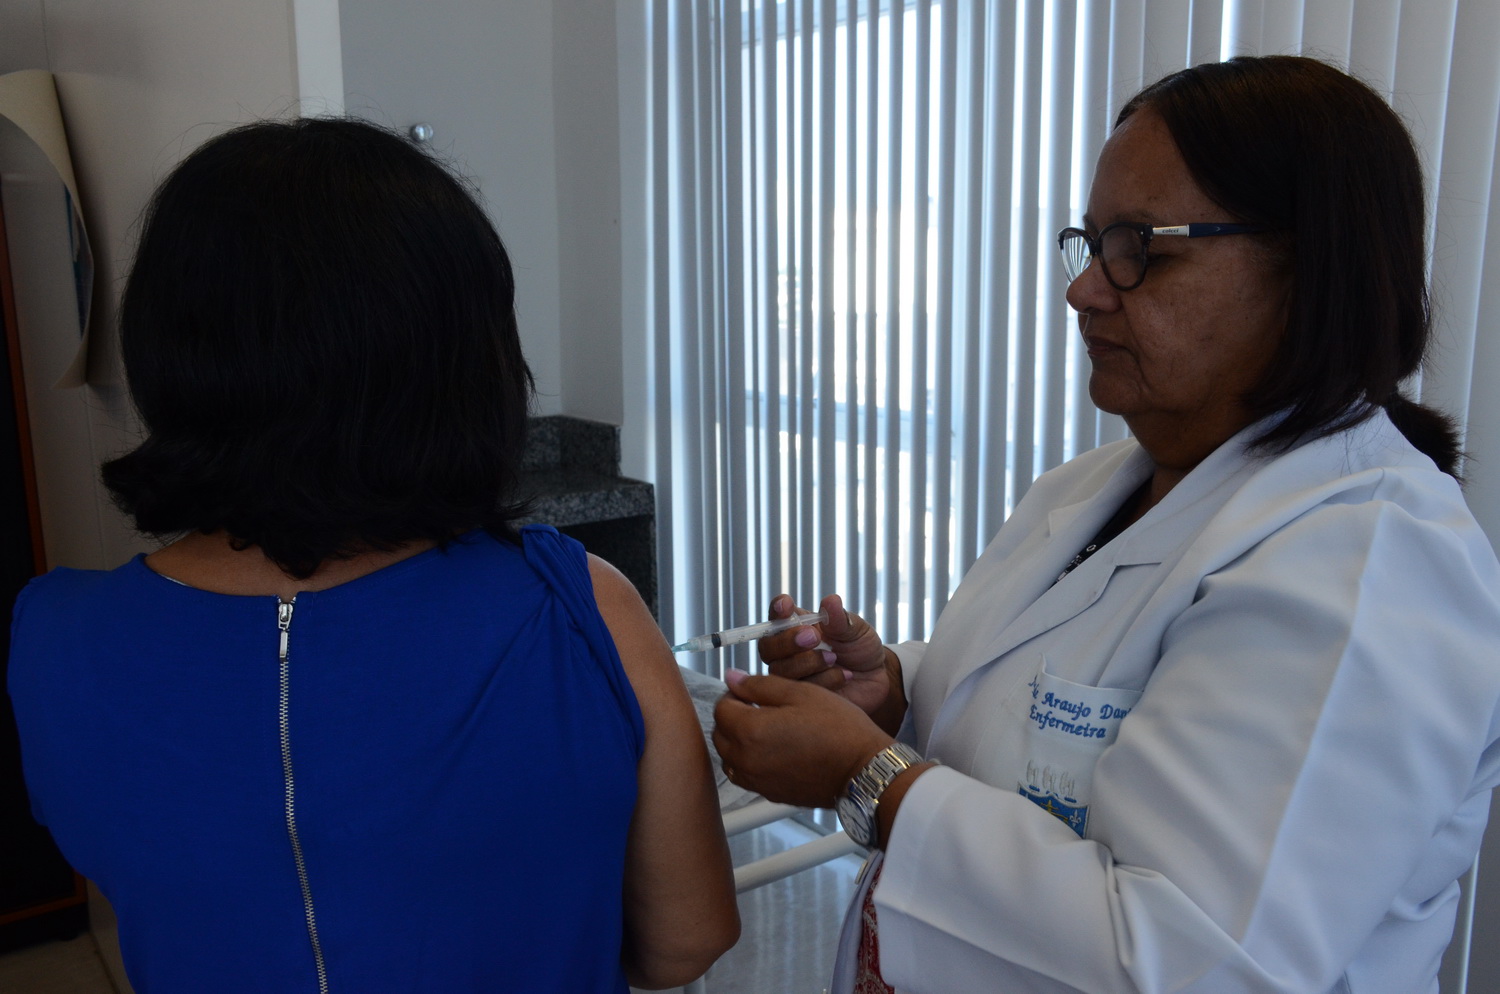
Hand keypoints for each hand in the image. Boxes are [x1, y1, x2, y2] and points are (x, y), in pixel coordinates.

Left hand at [712, 671, 892, 808]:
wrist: (862, 771)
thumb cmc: (838, 729)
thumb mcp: (800, 693)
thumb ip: (760, 685)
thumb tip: (732, 678)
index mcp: (750, 731)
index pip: (721, 708)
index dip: (735, 694)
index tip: (753, 692)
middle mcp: (746, 760)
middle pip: (719, 734)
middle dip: (733, 717)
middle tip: (760, 708)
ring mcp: (756, 781)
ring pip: (729, 757)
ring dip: (738, 741)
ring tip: (766, 730)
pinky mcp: (769, 794)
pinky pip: (745, 775)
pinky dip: (749, 761)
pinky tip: (774, 750)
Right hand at [758, 594, 904, 731]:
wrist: (876, 678)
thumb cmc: (861, 648)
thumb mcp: (856, 630)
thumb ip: (840, 619)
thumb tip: (830, 601)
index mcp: (797, 627)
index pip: (777, 616)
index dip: (776, 610)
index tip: (786, 606)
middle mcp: (788, 651)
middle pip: (768, 647)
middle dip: (788, 641)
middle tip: (813, 637)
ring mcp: (793, 676)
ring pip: (781, 671)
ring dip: (808, 662)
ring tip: (834, 658)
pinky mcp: (801, 697)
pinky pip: (800, 691)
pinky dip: (825, 681)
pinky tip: (843, 676)